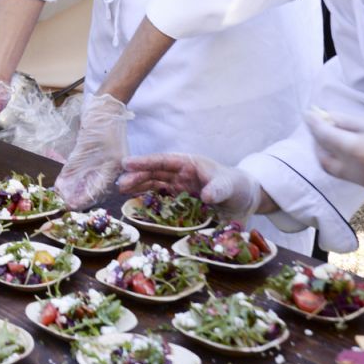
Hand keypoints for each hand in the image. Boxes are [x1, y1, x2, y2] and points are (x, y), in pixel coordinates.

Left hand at [54, 93, 133, 208]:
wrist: (106, 106)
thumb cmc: (100, 123)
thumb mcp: (85, 146)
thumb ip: (74, 167)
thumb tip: (61, 187)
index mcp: (113, 168)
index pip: (96, 191)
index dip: (81, 200)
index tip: (67, 206)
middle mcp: (111, 168)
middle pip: (94, 189)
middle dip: (77, 196)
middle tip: (61, 201)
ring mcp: (106, 162)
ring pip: (90, 181)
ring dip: (75, 188)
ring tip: (60, 194)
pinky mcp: (99, 156)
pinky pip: (87, 170)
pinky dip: (76, 176)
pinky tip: (65, 181)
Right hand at [117, 152, 261, 218]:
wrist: (244, 199)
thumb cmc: (236, 186)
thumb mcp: (229, 185)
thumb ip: (218, 188)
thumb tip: (206, 195)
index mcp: (189, 163)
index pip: (163, 161)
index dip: (145, 162)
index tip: (127, 163)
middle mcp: (181, 173)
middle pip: (154, 172)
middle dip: (137, 176)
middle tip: (120, 183)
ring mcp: (179, 187)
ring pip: (154, 184)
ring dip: (138, 186)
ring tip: (122, 191)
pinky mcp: (179, 201)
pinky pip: (160, 197)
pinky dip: (147, 198)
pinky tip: (135, 202)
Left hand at [306, 108, 363, 188]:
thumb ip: (347, 122)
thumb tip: (326, 117)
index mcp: (356, 149)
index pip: (324, 135)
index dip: (314, 123)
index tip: (307, 113)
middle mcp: (355, 169)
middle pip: (323, 156)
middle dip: (316, 140)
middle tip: (317, 123)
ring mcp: (361, 180)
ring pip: (330, 167)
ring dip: (324, 150)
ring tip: (328, 134)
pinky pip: (342, 172)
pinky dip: (335, 159)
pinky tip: (340, 146)